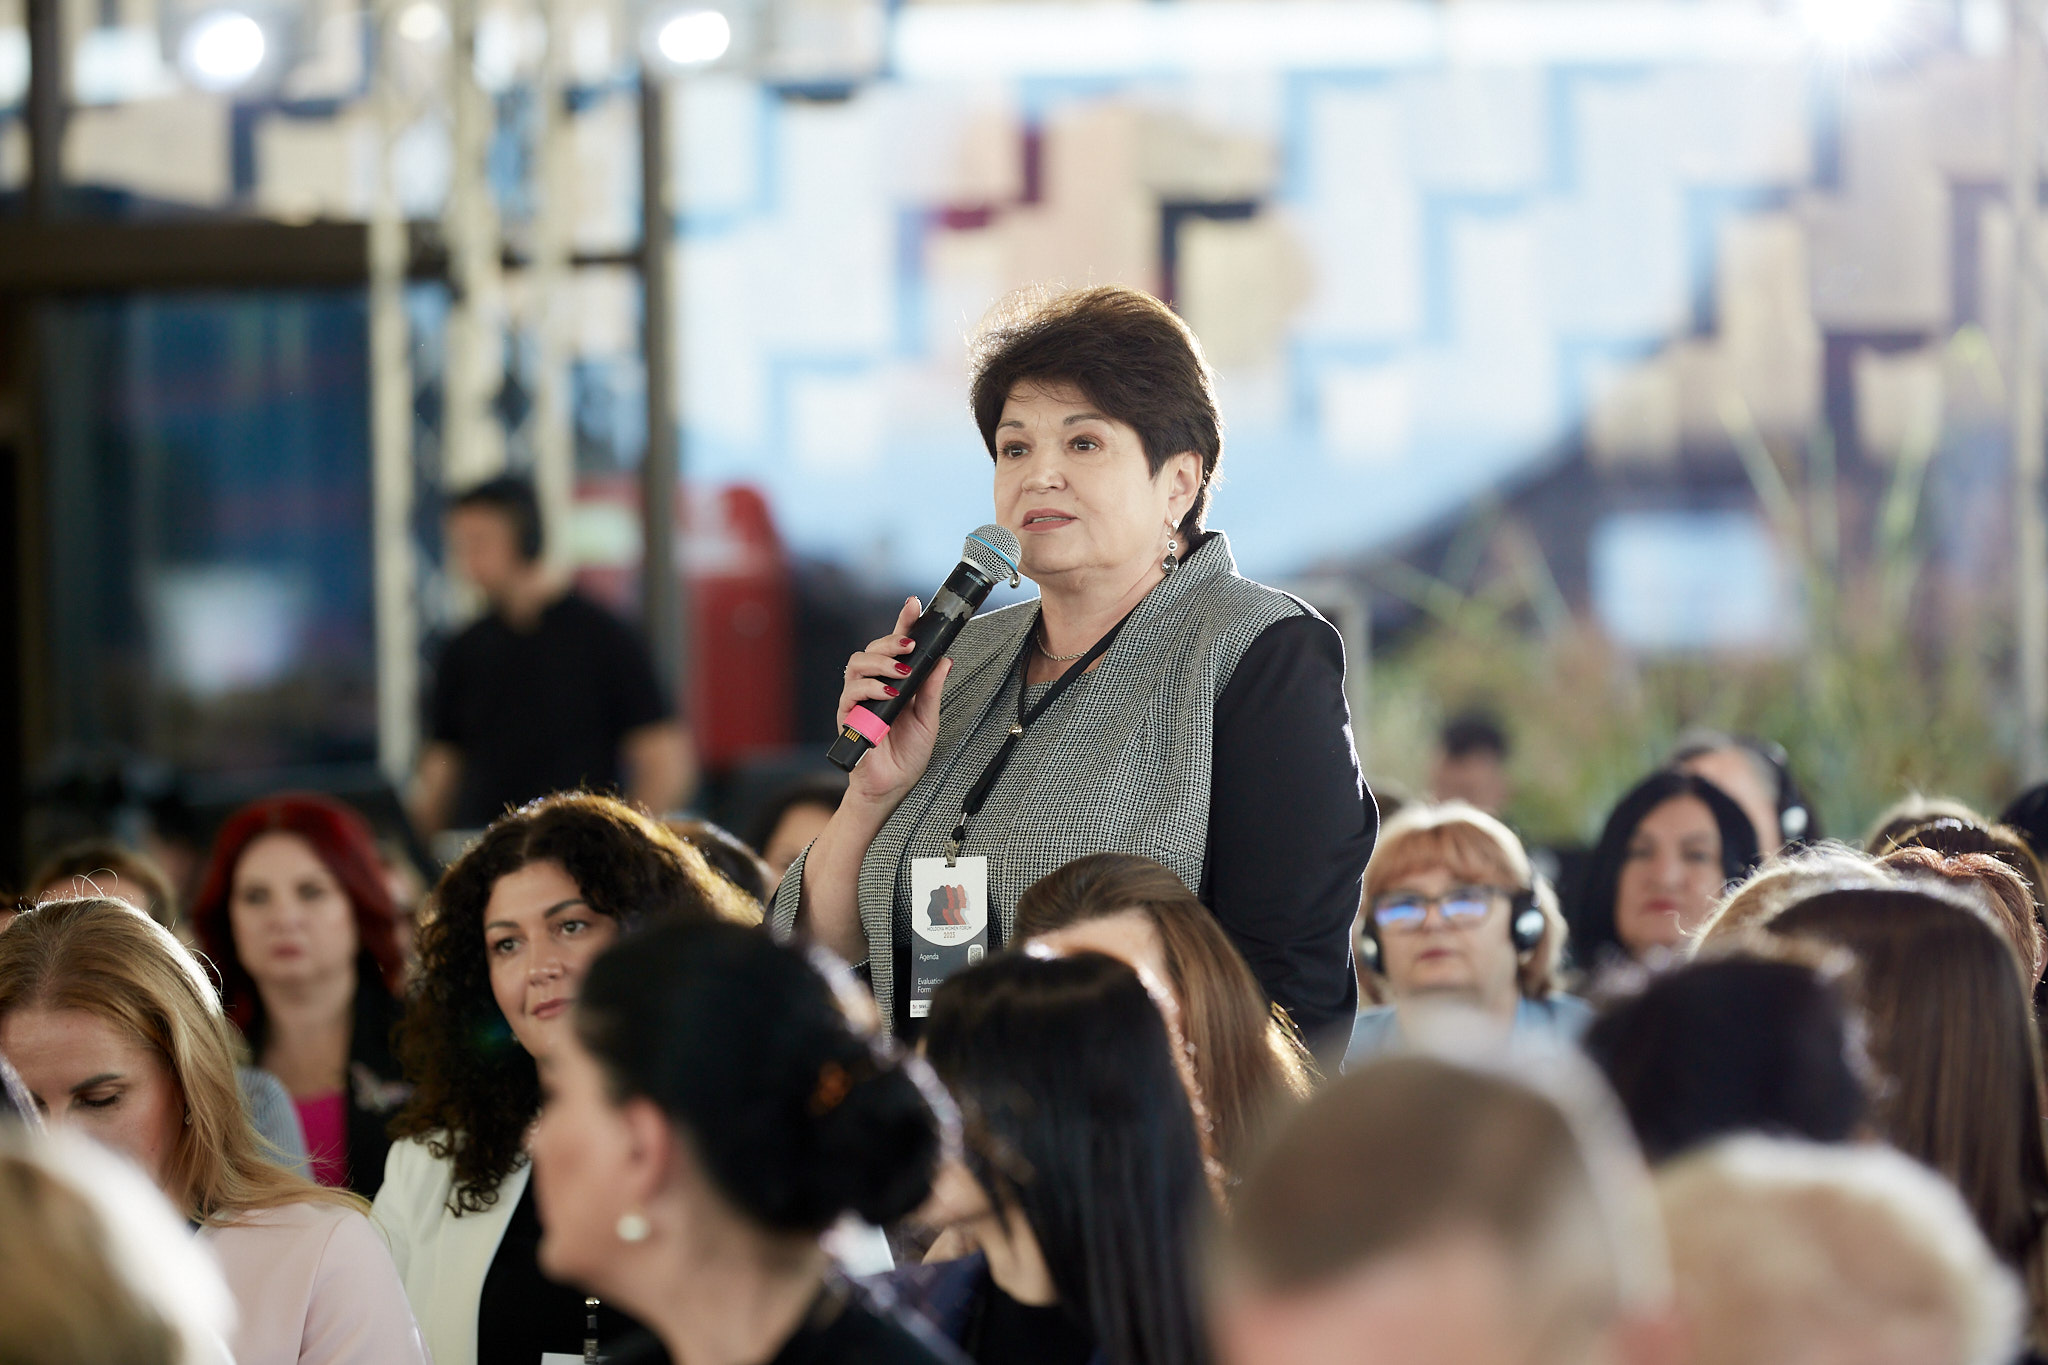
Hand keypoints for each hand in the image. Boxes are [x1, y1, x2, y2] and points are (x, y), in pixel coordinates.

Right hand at [837, 597, 952, 806]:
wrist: (892, 785)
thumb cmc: (907, 753)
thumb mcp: (929, 718)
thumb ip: (933, 689)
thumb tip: (945, 660)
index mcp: (893, 682)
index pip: (895, 647)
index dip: (902, 623)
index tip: (913, 604)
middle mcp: (872, 686)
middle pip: (871, 649)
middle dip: (890, 641)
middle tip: (910, 645)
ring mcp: (857, 700)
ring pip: (857, 664)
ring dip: (880, 663)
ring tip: (901, 673)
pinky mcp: (847, 716)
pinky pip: (851, 693)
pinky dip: (871, 689)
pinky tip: (889, 694)